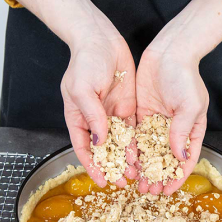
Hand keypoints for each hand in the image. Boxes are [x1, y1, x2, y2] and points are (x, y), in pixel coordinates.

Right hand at [61, 17, 137, 187]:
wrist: (100, 38)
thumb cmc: (85, 61)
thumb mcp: (83, 89)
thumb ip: (92, 116)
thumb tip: (99, 140)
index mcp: (78, 117)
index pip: (83, 148)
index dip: (92, 166)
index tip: (101, 181)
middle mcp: (95, 119)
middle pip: (103, 150)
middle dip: (112, 167)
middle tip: (122, 183)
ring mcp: (112, 114)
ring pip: (120, 143)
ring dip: (126, 159)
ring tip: (136, 175)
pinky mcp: (127, 107)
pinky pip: (132, 130)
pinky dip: (137, 144)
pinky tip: (144, 156)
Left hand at [135, 34, 208, 195]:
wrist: (169, 52)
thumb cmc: (186, 76)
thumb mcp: (189, 106)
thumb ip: (182, 132)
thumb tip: (177, 156)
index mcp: (191, 129)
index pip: (185, 159)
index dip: (178, 176)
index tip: (169, 190)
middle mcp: (174, 129)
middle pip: (166, 159)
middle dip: (158, 176)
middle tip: (149, 192)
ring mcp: (157, 122)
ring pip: (150, 152)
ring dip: (145, 168)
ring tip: (137, 184)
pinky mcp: (142, 114)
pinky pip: (136, 137)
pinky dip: (133, 152)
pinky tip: (127, 164)